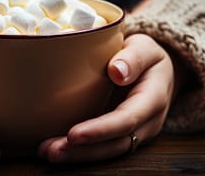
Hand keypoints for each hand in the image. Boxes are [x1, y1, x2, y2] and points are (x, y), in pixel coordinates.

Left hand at [38, 33, 176, 162]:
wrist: (156, 70)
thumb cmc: (146, 57)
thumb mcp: (144, 48)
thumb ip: (133, 57)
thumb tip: (117, 72)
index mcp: (153, 98)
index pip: (127, 119)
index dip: (101, 130)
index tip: (74, 135)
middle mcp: (147, 122)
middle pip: (116, 143)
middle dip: (84, 151)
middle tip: (51, 150)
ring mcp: (136, 133)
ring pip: (108, 151)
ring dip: (78, 155)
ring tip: (48, 152)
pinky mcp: (121, 135)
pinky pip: (102, 147)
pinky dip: (79, 151)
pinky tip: (55, 147)